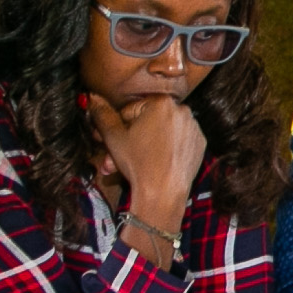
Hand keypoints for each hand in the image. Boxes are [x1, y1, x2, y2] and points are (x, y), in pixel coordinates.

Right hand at [87, 92, 207, 239]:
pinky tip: (155, 161)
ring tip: (133, 161)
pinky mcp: (200, 144)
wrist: (162, 194)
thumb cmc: (138, 164)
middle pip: (146, 122)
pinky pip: (177, 141)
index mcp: (161, 102)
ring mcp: (193, 127)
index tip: (108, 140)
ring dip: (146, 144)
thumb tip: (92, 98)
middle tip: (116, 154)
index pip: (130, 111)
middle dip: (129, 140)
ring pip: (161, 132)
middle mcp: (182, 110)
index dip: (116, 128)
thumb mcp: (113, 137)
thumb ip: (102, 114)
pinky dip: (166, 149)